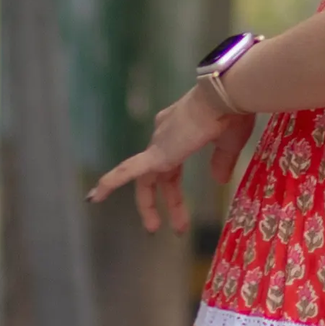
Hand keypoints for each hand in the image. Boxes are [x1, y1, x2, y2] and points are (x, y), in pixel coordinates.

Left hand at [87, 87, 253, 233]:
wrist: (222, 98)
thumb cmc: (230, 116)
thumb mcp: (228, 144)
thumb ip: (221, 162)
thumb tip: (219, 180)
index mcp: (181, 129)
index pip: (172, 160)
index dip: (173, 184)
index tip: (181, 203)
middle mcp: (165, 134)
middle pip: (160, 174)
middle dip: (165, 200)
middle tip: (170, 225)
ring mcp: (159, 143)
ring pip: (146, 179)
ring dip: (148, 205)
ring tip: (153, 227)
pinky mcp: (157, 154)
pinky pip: (127, 172)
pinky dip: (110, 183)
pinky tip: (94, 198)